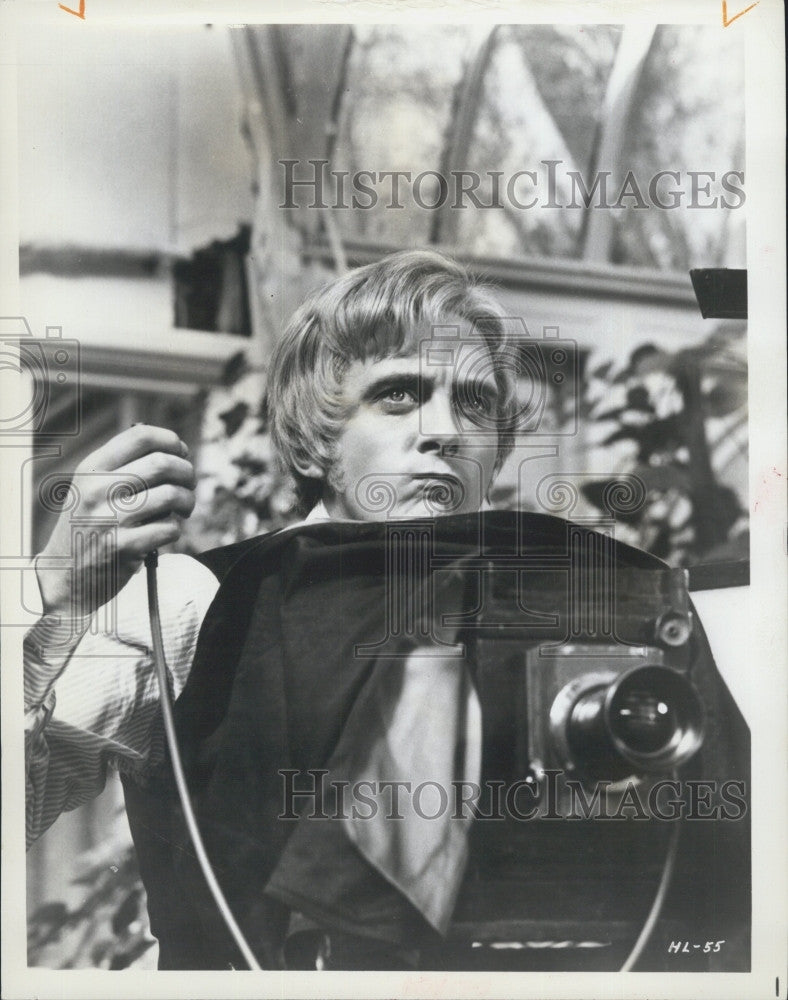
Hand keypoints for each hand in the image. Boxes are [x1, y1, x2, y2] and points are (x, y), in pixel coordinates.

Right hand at [35, 425, 195, 618]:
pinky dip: (175, 529)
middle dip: (187, 473)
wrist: (65, 576)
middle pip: (163, 463)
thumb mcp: (90, 488)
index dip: (171, 442)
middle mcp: (98, 489)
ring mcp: (110, 518)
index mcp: (92, 469)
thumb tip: (174, 450)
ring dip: (187, 501)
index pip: (141, 437)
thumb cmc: (88, 527)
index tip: (181, 453)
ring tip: (184, 509)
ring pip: (172, 495)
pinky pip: (169, 528)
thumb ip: (123, 467)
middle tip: (189, 484)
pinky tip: (165, 532)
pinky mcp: (123, 546)